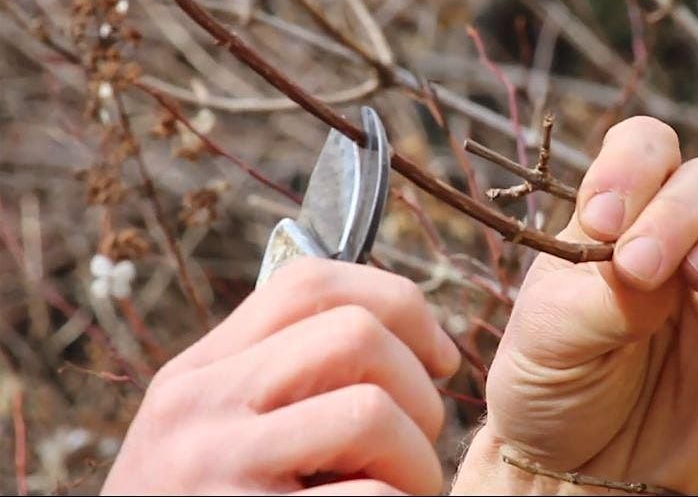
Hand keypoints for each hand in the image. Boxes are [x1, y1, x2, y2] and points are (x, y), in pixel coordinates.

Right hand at [103, 258, 459, 495]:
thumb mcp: (213, 429)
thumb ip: (278, 377)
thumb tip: (404, 336)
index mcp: (198, 371)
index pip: (310, 282)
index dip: (402, 305)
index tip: (438, 358)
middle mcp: (198, 407)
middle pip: (354, 334)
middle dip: (419, 389)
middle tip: (418, 442)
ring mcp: (216, 469)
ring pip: (369, 412)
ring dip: (418, 460)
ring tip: (405, 490)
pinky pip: (368, 496)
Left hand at [452, 117, 697, 493]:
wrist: (585, 469)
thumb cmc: (555, 386)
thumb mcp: (552, 333)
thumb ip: (604, 291)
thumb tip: (662, 268)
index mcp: (624, 218)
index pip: (647, 149)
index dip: (631, 170)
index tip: (603, 223)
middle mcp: (686, 236)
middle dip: (679, 217)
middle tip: (642, 272)